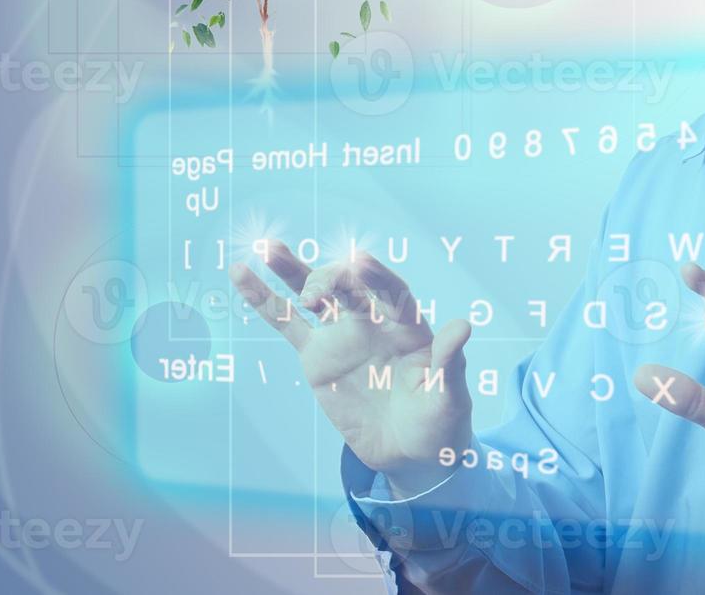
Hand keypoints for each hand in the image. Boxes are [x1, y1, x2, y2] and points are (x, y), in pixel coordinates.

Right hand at [232, 240, 473, 495]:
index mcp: (410, 323)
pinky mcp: (316, 356)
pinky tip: (241, 274)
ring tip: (269, 249)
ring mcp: (343, 334)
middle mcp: (375, 319)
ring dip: (293, 270)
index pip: (393, 289)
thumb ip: (451, 363)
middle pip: (351, 286)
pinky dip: (264, 300)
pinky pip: (286, 324)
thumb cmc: (439, 422)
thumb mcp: (450, 397)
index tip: (360, 261)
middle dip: (334, 279)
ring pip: (315, 294)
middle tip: (318, 294)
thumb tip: (463, 326)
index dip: (377, 274)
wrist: (411, 454)